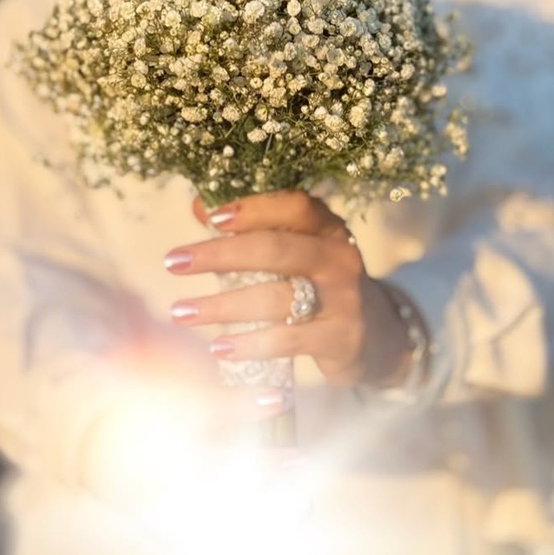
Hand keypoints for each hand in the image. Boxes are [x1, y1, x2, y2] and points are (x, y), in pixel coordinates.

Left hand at [164, 190, 414, 387]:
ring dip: (222, 306)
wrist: (379, 335)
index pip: (294, 206)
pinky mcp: (342, 337)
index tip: (210, 217)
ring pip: (276, 298)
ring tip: (182, 312)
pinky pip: (288, 340)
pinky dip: (249, 344)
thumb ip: (253, 231)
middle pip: (276, 249)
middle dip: (219, 255)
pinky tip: (219, 348)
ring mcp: (344, 298)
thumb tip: (199, 206)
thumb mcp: (298, 252)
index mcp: (328, 227)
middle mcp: (339, 256)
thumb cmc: (320, 285)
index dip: (252, 209)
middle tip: (174, 262)